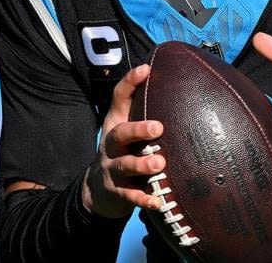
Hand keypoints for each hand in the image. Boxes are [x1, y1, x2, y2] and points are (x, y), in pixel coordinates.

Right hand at [82, 64, 167, 217]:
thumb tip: (173, 84)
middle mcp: (111, 145)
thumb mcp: (128, 130)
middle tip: (158, 128)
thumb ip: (144, 111)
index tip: (145, 69)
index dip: (129, 83)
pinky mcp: (116, 191)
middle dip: (137, 129)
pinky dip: (142, 198)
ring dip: (141, 165)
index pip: (119, 99)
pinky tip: (157, 201)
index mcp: (116, 124)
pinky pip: (128, 195)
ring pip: (124, 165)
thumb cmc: (124, 151)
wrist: (98, 190)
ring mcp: (111, 168)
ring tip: (159, 165)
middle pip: (119, 133)